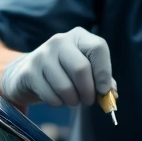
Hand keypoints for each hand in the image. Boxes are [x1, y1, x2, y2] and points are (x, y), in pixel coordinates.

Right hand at [0, 27, 114, 107]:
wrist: (29, 75)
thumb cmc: (65, 73)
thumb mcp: (86, 71)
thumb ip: (102, 81)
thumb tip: (112, 95)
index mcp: (78, 36)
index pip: (98, 48)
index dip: (104, 72)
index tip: (104, 91)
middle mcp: (59, 41)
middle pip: (81, 69)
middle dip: (88, 92)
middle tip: (88, 100)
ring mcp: (41, 54)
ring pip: (65, 87)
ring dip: (72, 101)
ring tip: (72, 99)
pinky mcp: (29, 71)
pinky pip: (50, 96)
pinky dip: (58, 103)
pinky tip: (56, 98)